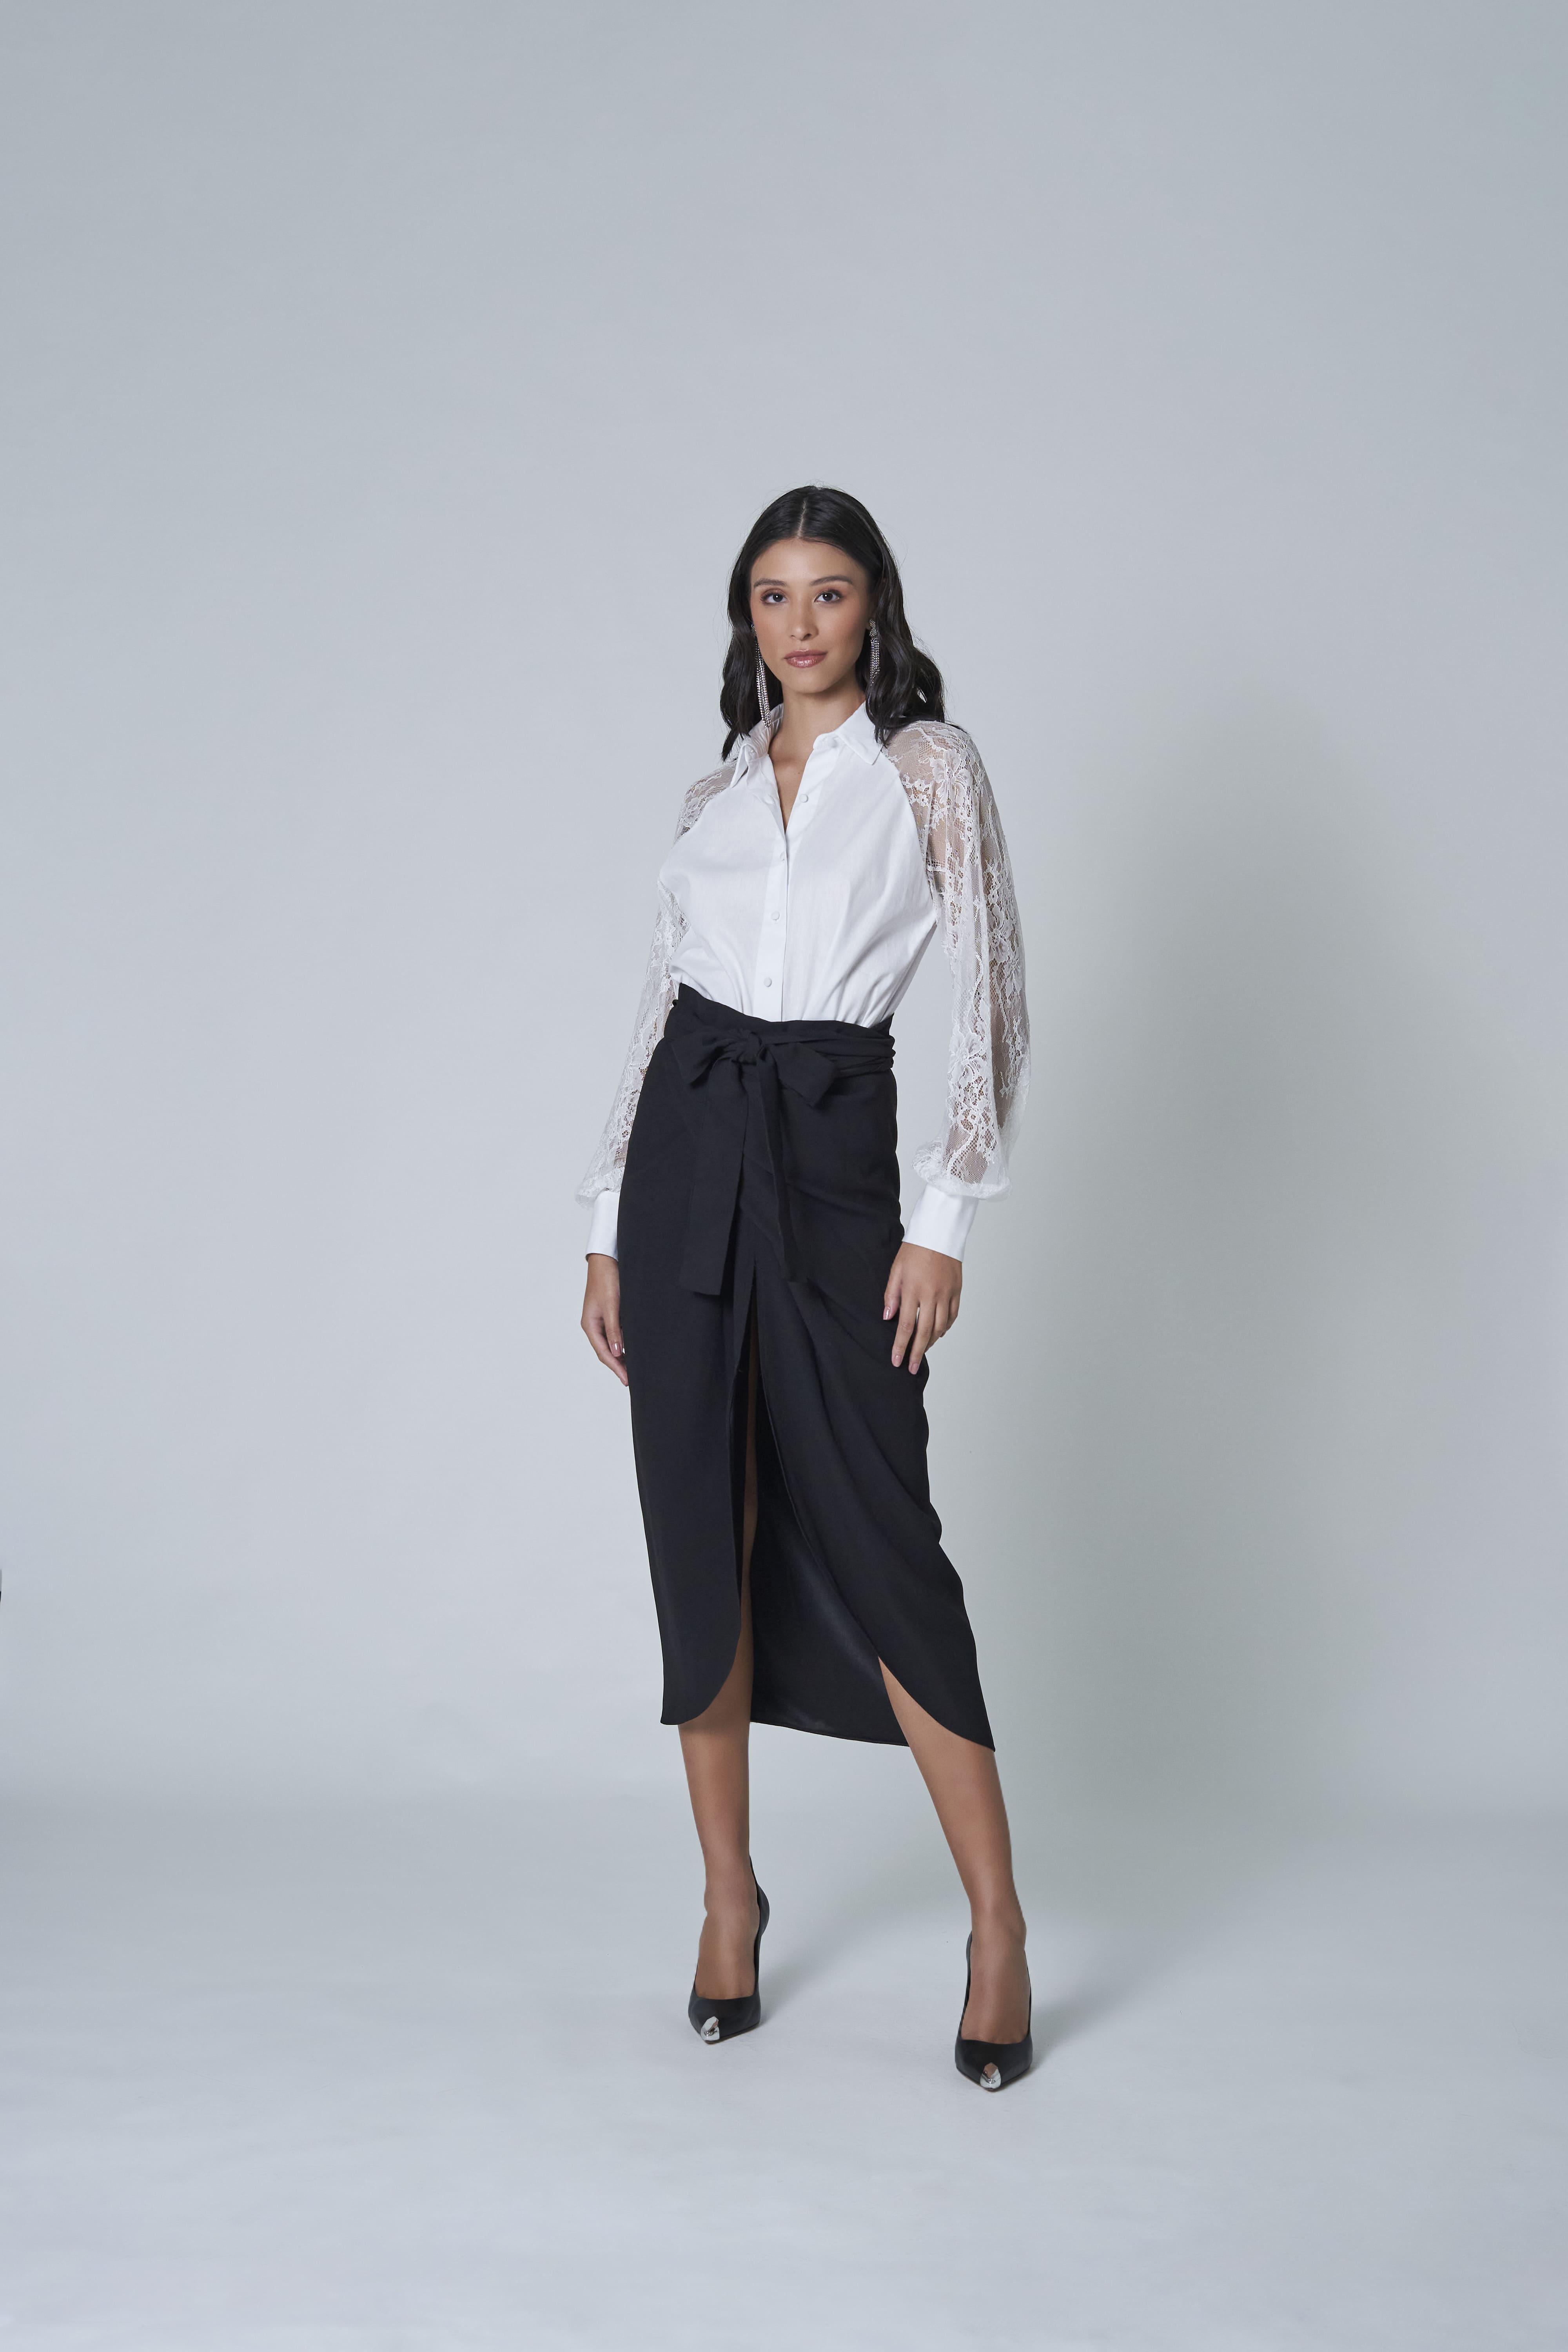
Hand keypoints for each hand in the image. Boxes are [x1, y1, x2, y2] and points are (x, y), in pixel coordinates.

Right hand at [581, 1254, 627, 1384]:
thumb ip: (614, 1330)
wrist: (607, 1260)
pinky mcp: (610, 1314)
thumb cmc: (607, 1280)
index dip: (615, 1367)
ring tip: (633, 1368)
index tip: (627, 1379)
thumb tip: (618, 1352)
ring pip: (611, 1344)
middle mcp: (594, 1325)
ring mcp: (601, 1320)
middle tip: (631, 1378)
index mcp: (590, 1325)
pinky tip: (632, 1349)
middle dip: (618, 1365)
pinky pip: (615, 1334)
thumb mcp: (612, 1306)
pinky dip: (623, 1343)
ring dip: (621, 1356)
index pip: (603, 1352)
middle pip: (606, 1351)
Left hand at [883, 1242, 961, 1372]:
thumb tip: (887, 1317)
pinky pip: (952, 1316)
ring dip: (930, 1342)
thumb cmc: (914, 1249)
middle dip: (916, 1352)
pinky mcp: (957, 1291)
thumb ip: (891, 1295)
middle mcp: (931, 1295)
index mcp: (913, 1290)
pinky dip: (945, 1327)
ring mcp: (946, 1294)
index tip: (896, 1361)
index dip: (900, 1346)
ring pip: (940, 1327)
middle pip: (924, 1332)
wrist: (939, 1232)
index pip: (905, 1326)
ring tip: (922, 1350)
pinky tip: (938, 1333)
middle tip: (911, 1367)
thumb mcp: (896, 1269)